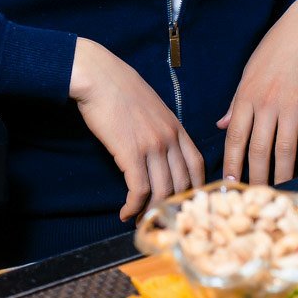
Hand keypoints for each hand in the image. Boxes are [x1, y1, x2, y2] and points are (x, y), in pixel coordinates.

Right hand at [70, 37, 204, 220]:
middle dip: (173, 207)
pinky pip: (138, 190)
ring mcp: (152, 146)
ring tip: (140, 220)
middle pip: (182, 184)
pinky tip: (125, 212)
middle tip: (161, 219)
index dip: (194, 188)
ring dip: (151, 211)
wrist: (100, 77)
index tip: (184, 202)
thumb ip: (162, 129)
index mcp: (176, 127)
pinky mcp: (131, 153)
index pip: (197, 165)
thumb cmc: (121, 90)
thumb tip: (161, 152)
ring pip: (162, 191)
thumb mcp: (152, 107)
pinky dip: (133, 206)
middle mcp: (169, 138)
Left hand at [217, 0, 297, 185]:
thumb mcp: (249, 72)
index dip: (231, 165)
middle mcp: (267, 102)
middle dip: (255, 178)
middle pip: (258, 150)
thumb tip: (221, 125)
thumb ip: (236, 102)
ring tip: (279, 193)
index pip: (234, 138)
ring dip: (282, 175)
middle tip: (255, 200)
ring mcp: (293, 104)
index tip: (229, 186)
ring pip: (285, 150)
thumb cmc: (275, 49)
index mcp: (246, 95)